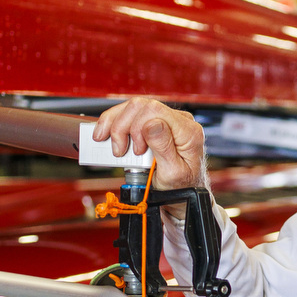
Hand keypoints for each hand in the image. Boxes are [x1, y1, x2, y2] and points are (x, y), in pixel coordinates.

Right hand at [91, 98, 205, 191]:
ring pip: (134, 107)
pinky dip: (116, 122)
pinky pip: (133, 113)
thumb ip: (163, 147)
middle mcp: (180, 121)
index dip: (136, 128)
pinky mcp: (156, 122)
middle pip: (141, 106)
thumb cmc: (180, 185)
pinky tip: (108, 133)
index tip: (135, 151)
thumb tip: (151, 124)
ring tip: (112, 143)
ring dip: (116, 124)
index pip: (154, 111)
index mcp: (188, 131)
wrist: (183, 191)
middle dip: (123, 127)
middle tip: (120, 150)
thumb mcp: (173, 173)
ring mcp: (168, 119)